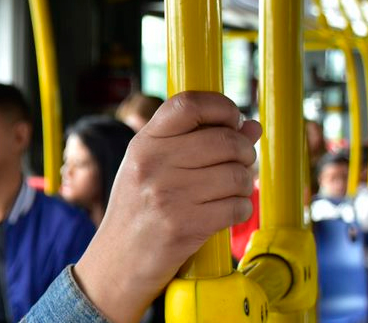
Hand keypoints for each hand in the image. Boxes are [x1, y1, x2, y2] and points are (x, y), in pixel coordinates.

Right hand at [73, 92, 260, 322]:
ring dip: (243, 185)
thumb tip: (250, 127)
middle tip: (239, 163)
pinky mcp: (185, 226)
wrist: (116, 262)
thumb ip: (197, 143)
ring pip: (237, 175)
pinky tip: (223, 213)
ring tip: (227, 191)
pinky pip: (237, 206)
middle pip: (225, 139)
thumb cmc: (138, 211)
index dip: (221, 106)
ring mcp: (168, 195)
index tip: (232, 120)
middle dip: (244, 152)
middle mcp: (153, 164)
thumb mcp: (153, 168)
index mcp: (143, 143)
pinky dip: (239, 210)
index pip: (188, 104)